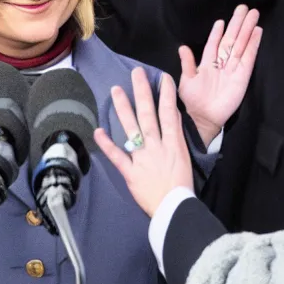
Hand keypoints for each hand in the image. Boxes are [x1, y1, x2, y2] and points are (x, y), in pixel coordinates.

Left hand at [94, 68, 192, 217]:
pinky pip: (117, 157)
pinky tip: (98, 131)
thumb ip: (176, 138)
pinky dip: (107, 144)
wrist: (174, 209)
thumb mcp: (184, 158)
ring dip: (124, 109)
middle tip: (137, 74)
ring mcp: (143, 158)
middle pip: (149, 115)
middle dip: (143, 93)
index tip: (163, 78)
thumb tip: (172, 118)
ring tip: (116, 91)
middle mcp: (157, 147)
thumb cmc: (182, 185)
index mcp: (174, 144)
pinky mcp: (131, 172)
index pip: (170, 114)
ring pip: (132, 129)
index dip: (167, 95)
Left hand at [178, 6, 261, 147]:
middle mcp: (222, 64)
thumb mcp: (186, 80)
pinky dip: (252, 45)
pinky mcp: (242, 76)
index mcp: (207, 64)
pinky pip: (248, 58)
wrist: (203, 118)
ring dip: (247, 30)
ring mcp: (233, 69)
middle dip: (238, 24)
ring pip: (241, 45)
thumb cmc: (193, 101)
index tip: (222, 20)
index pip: (214, 43)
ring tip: (253, 15)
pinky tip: (256, 33)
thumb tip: (182, 47)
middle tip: (244, 8)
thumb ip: (187, 63)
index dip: (218, 32)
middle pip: (231, 40)